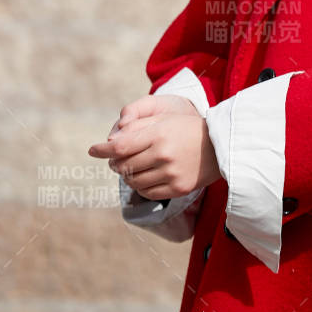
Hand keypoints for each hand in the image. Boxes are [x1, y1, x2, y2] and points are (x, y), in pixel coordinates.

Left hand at [87, 95, 220, 197]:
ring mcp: (171, 175)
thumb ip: (137, 128)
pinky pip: (147, 193)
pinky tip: (144, 177)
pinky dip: (140, 186)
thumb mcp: (164, 119)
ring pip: (134, 182)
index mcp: (159, 134)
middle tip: (115, 159)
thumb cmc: (187, 128)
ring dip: (127, 176)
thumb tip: (110, 143)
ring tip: (131, 168)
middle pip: (124, 166)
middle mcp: (163, 155)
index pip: (120, 146)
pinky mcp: (177, 189)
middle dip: (115, 163)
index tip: (92, 150)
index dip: (103, 150)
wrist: (219, 146)